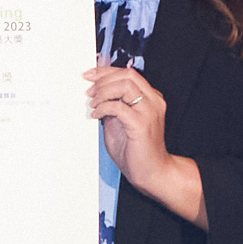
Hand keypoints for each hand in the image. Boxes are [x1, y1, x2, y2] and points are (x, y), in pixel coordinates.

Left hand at [87, 64, 206, 224]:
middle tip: (89, 91)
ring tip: (93, 103)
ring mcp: (149, 112)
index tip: (89, 74)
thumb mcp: (120, 121)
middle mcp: (153, 101)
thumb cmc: (136, 149)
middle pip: (127, 75)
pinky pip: (118, 107)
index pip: (128, 74)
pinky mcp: (141, 124)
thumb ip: (112, 105)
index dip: (106, 71)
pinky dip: (103, 108)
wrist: (152, 172)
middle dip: (103, 79)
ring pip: (125, 86)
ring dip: (103, 92)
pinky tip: (96, 115)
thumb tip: (95, 93)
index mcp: (150, 98)